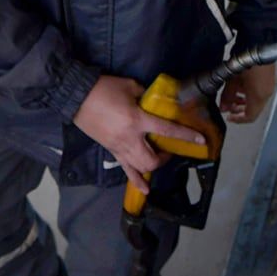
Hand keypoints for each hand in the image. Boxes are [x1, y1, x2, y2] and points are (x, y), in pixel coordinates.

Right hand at [72, 75, 205, 193]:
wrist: (76, 96)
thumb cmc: (103, 88)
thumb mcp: (129, 85)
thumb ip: (145, 95)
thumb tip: (153, 100)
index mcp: (137, 120)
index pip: (166, 130)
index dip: (185, 136)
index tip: (200, 141)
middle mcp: (130, 139)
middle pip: (153, 159)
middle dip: (166, 157)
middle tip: (168, 147)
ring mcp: (119, 147)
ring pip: (141, 167)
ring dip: (154, 166)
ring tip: (159, 159)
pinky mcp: (111, 150)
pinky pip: (125, 169)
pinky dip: (136, 180)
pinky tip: (145, 190)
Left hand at [219, 62, 276, 123]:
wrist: (258, 42)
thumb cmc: (246, 60)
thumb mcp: (232, 79)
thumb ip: (227, 95)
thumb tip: (223, 107)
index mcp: (259, 96)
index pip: (250, 117)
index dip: (238, 119)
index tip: (229, 116)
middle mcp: (266, 93)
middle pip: (254, 109)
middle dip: (240, 109)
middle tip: (229, 106)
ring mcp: (269, 86)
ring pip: (256, 100)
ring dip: (244, 101)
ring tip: (233, 95)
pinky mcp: (269, 78)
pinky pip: (260, 91)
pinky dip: (250, 92)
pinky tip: (241, 86)